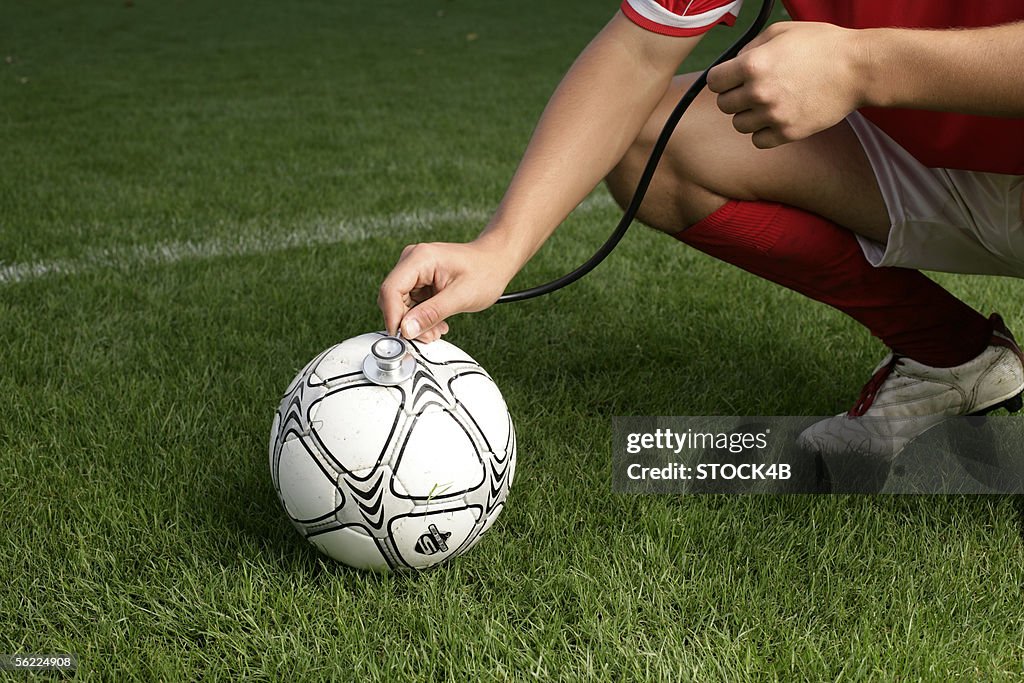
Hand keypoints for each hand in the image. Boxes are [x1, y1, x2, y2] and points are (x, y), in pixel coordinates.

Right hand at [377, 239, 515, 342]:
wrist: (496, 261)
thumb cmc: (485, 271)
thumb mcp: (461, 296)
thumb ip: (432, 313)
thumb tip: (407, 329)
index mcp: (420, 258)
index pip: (391, 290)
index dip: (393, 317)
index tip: (403, 337)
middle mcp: (412, 261)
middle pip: (392, 299)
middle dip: (408, 323)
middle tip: (429, 336)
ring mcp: (414, 270)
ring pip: (400, 304)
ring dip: (416, 322)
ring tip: (438, 330)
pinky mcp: (418, 280)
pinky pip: (410, 303)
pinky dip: (421, 317)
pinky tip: (437, 322)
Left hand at [707, 22, 867, 148]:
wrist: (858, 68)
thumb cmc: (822, 45)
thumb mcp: (781, 32)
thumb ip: (750, 48)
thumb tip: (733, 65)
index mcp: (753, 65)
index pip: (714, 82)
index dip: (722, 79)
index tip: (733, 78)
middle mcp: (758, 92)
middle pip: (724, 105)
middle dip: (735, 96)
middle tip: (754, 89)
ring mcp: (773, 115)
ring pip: (739, 125)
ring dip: (749, 115)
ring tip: (768, 103)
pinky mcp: (788, 133)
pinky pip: (758, 141)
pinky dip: (763, 132)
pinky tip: (776, 118)